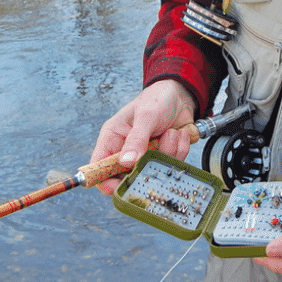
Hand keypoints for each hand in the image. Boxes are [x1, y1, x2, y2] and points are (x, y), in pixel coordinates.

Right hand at [88, 79, 196, 194]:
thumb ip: (136, 139)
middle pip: (128, 178)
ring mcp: (146, 156)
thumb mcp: (145, 116)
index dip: (105, 181)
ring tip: (170, 132)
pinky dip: (179, 150)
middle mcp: (127, 151)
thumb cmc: (156, 99)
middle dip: (146, 168)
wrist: (181, 94)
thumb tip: (126, 163)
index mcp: (113, 139)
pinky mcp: (164, 157)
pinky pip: (172, 165)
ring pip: (154, 172)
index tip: (120, 187)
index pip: (100, 167)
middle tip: (156, 155)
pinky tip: (178, 134)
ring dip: (167, 152)